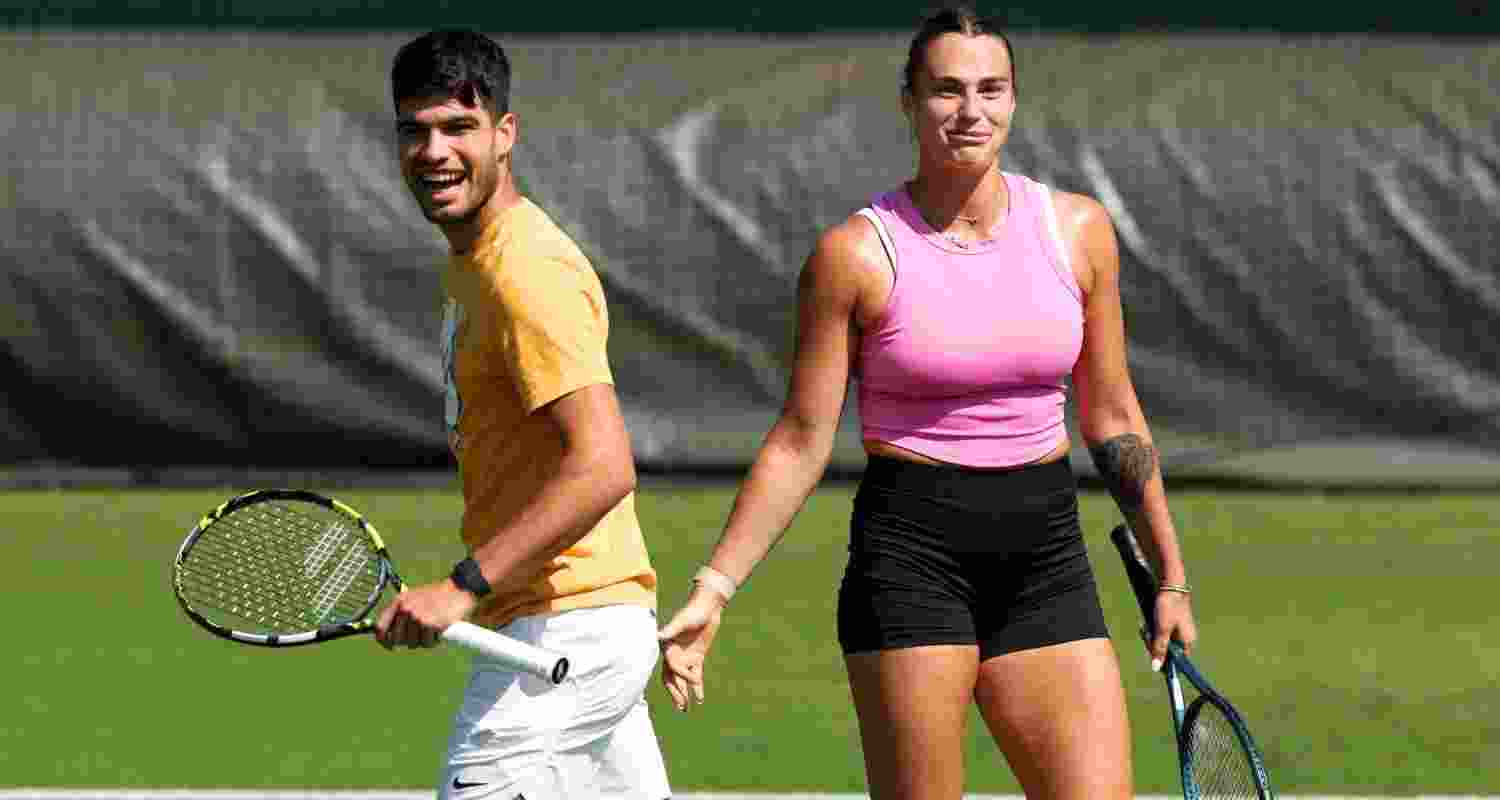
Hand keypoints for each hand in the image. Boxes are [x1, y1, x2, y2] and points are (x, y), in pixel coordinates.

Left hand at [375, 578, 477, 650]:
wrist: (460, 588)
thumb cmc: (439, 597)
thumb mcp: (414, 599)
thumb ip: (401, 614)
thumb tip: (389, 636)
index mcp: (399, 601)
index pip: (380, 627)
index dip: (384, 640)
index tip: (390, 646)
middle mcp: (405, 608)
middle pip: (396, 639)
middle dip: (408, 641)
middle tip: (421, 634)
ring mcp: (416, 616)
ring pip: (412, 643)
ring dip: (423, 640)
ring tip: (433, 627)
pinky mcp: (429, 624)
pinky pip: (426, 643)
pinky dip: (434, 640)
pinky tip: (440, 628)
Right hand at [656, 586, 724, 710]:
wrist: (708, 605)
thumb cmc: (693, 610)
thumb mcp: (683, 620)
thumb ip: (672, 629)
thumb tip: (658, 635)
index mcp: (667, 647)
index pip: (672, 667)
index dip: (681, 676)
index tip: (694, 680)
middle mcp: (674, 654)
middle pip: (672, 678)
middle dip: (676, 693)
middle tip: (681, 708)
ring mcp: (685, 657)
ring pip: (682, 680)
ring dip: (684, 694)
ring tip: (686, 710)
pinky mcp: (697, 658)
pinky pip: (696, 675)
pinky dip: (697, 687)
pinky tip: (700, 699)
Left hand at [1150, 590, 1197, 670]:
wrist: (1170, 586)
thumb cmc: (1168, 607)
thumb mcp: (1162, 630)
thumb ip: (1159, 649)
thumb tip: (1156, 668)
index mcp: (1187, 642)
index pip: (1177, 662)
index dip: (1165, 663)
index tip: (1153, 661)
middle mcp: (1185, 639)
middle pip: (1168, 652)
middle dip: (1154, 646)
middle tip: (1147, 635)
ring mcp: (1179, 631)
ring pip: (1162, 642)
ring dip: (1152, 638)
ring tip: (1147, 628)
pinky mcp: (1173, 625)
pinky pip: (1161, 634)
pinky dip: (1154, 631)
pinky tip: (1148, 624)